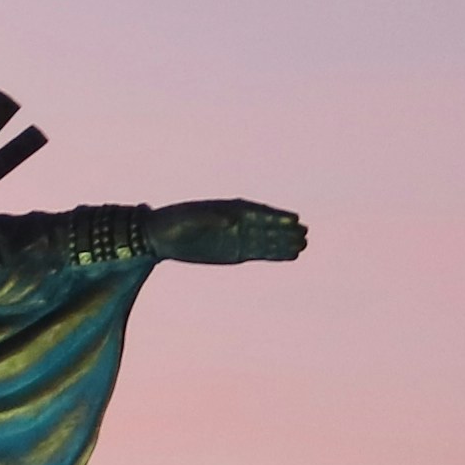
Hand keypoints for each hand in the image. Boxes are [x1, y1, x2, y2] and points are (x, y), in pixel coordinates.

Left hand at [155, 199, 305, 265]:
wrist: (160, 235)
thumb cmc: (174, 222)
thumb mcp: (191, 218)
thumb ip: (212, 219)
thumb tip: (232, 221)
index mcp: (229, 209)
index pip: (258, 213)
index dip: (276, 217)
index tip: (294, 219)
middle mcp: (237, 223)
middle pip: (266, 227)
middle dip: (284, 230)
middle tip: (304, 234)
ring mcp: (238, 238)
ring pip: (266, 240)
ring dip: (284, 243)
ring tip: (303, 245)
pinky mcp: (235, 252)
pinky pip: (259, 252)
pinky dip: (274, 254)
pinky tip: (289, 255)